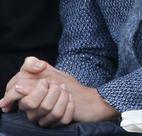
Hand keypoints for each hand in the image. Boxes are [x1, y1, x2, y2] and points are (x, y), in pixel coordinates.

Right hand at [1, 57, 117, 122]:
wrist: (80, 92)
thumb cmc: (59, 81)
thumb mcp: (45, 68)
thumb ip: (32, 64)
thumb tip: (36, 66)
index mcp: (24, 97)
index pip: (12, 95)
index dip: (29, 87)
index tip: (43, 82)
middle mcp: (30, 111)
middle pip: (32, 104)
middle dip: (50, 90)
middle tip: (57, 85)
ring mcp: (43, 119)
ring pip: (49, 112)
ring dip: (63, 96)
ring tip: (65, 90)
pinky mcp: (57, 124)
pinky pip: (62, 119)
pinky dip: (70, 106)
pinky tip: (71, 100)